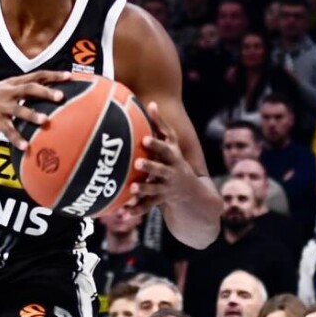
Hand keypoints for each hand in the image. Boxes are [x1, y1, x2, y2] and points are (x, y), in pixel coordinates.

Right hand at [0, 71, 71, 149]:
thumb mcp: (1, 91)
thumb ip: (20, 91)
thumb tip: (43, 95)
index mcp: (12, 84)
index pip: (35, 76)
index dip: (53, 76)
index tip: (70, 76)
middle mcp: (7, 92)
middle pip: (30, 89)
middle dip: (46, 92)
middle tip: (61, 97)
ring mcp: (0, 106)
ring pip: (19, 109)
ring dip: (32, 115)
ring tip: (45, 121)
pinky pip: (7, 130)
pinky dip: (17, 139)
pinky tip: (26, 147)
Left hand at [124, 102, 202, 216]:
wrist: (193, 193)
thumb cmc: (174, 161)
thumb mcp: (172, 144)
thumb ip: (161, 126)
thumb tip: (151, 102)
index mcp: (173, 158)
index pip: (165, 150)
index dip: (156, 145)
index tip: (145, 140)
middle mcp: (171, 173)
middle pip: (161, 170)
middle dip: (150, 167)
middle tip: (137, 164)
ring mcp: (166, 188)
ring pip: (153, 190)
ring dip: (143, 190)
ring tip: (132, 189)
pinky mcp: (159, 201)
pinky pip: (146, 207)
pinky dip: (135, 210)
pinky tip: (122, 214)